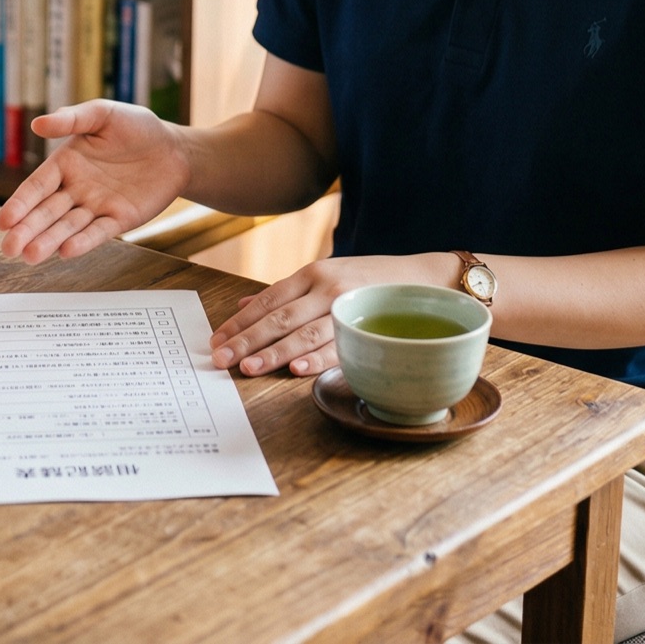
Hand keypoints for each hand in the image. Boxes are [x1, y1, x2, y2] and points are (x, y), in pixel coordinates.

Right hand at [0, 100, 188, 262]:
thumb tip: (37, 124)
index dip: (20, 203)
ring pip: (68, 226)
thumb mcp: (103, 114)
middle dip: (27, 230)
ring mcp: (96, 206)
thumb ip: (71, 119)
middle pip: (46, 212)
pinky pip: (99, 232)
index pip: (37, 187)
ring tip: (31, 256)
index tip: (3, 221)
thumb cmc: (136, 127)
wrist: (174, 148)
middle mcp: (76, 189)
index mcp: (65, 163)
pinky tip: (66, 251)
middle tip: (9, 248)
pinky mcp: (120, 219)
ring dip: (49, 241)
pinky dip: (84, 241)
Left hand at [208, 252, 455, 376]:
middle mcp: (326, 287)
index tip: (216, 340)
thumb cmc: (370, 281)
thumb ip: (286, 293)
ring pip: (303, 334)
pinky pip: (337, 347)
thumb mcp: (325, 276)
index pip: (267, 301)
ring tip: (248, 368)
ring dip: (273, 353)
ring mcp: (347, 306)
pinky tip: (295, 369)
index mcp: (311, 274)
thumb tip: (242, 306)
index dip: (240, 322)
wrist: (427, 279)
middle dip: (247, 340)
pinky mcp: (368, 326)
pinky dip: (316, 359)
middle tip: (220, 359)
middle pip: (278, 318)